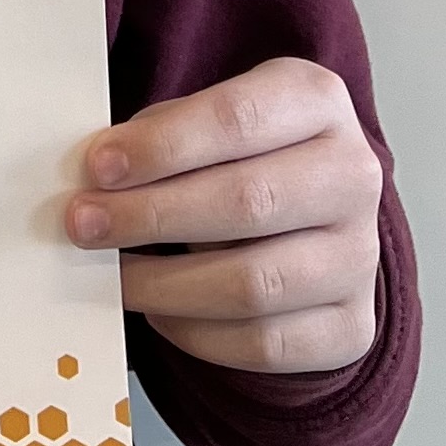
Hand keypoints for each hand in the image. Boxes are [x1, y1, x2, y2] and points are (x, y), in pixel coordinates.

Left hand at [69, 57, 382, 375]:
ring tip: (113, 276)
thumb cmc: (239, 156)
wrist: (314, 218)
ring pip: (253, 283)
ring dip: (164, 284)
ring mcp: (361, 257)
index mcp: (317, 101)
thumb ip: (161, 135)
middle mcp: (353, 175)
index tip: (98, 167)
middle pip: (248, 201)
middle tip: (84, 224)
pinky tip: (159, 311)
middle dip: (151, 216)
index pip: (238, 118)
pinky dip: (197, 334)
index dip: (163, 146)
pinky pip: (264, 344)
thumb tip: (95, 176)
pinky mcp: (352, 326)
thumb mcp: (209, 117)